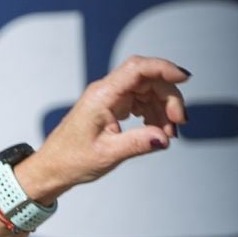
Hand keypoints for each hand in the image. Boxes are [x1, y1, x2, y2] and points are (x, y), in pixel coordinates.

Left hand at [23, 56, 188, 201]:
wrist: (52, 168)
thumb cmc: (71, 160)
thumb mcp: (107, 154)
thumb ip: (138, 143)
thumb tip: (164, 138)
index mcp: (101, 96)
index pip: (137, 69)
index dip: (164, 68)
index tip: (185, 79)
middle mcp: (106, 92)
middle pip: (148, 79)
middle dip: (169, 98)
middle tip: (178, 123)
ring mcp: (110, 98)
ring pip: (147, 91)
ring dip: (163, 109)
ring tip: (168, 134)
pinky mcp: (112, 107)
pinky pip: (141, 102)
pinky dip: (154, 114)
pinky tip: (157, 131)